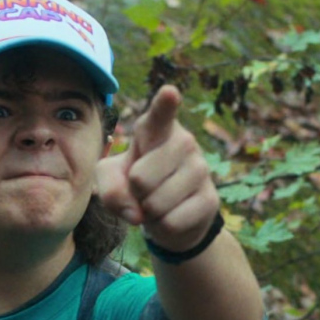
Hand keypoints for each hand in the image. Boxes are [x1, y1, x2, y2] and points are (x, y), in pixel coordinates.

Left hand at [94, 85, 219, 253]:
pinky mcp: (210, 199)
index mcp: (156, 130)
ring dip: (148, 212)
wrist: (169, 212)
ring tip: (157, 201)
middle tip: (143, 189)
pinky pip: (171, 223)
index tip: (169, 93)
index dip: (164, 105)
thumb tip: (137, 213)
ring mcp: (201, 169)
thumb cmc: (135, 183)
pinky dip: (162, 227)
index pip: (160, 116)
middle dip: (133, 193)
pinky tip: (172, 214)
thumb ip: (109, 187)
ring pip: (155, 204)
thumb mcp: (111, 179)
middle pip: (139, 179)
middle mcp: (184, 142)